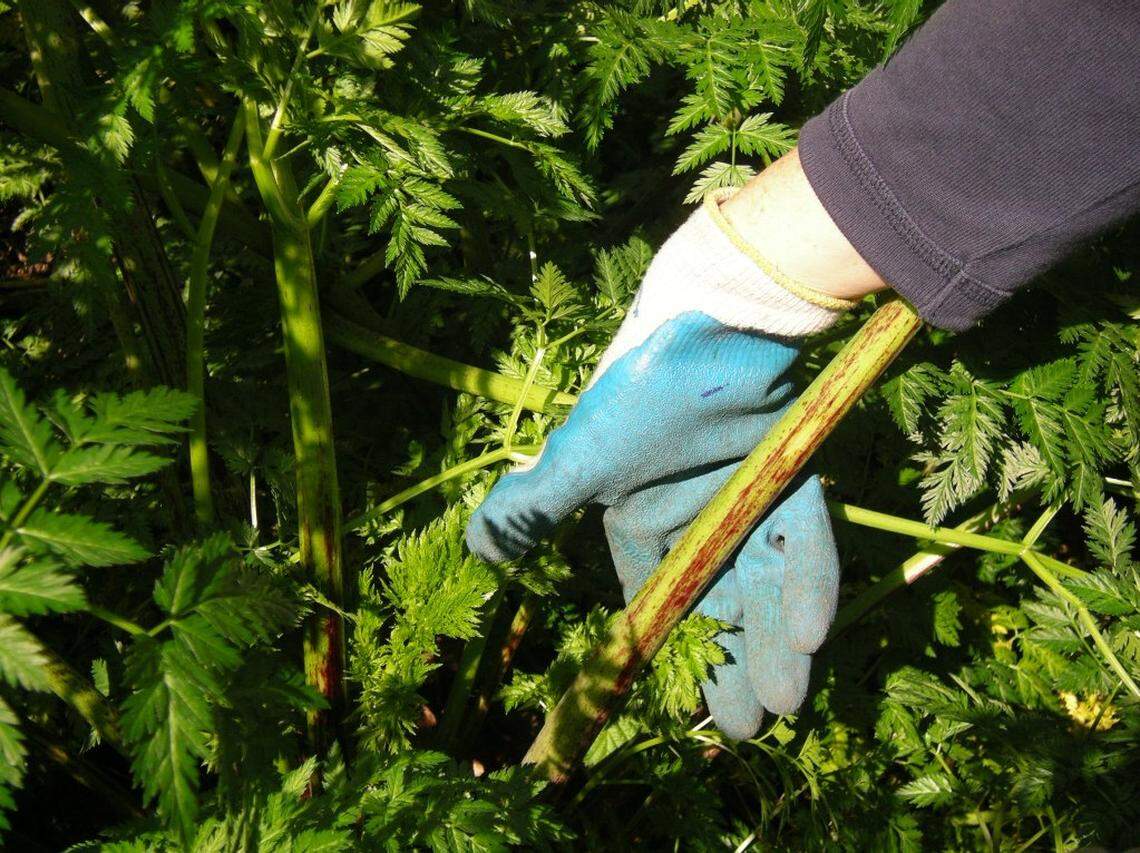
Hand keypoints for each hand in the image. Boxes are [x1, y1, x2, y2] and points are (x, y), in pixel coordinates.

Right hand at [467, 167, 855, 737]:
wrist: (716, 315)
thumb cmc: (639, 392)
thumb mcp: (582, 459)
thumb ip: (533, 509)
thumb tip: (472, 550)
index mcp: (637, 518)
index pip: (655, 598)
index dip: (670, 653)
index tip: (688, 710)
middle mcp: (691, 513)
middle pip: (716, 601)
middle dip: (732, 665)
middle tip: (751, 728)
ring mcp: (744, 494)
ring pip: (764, 580)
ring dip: (777, 641)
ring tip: (789, 702)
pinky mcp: (791, 472)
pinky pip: (805, 538)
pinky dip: (809, 581)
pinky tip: (814, 632)